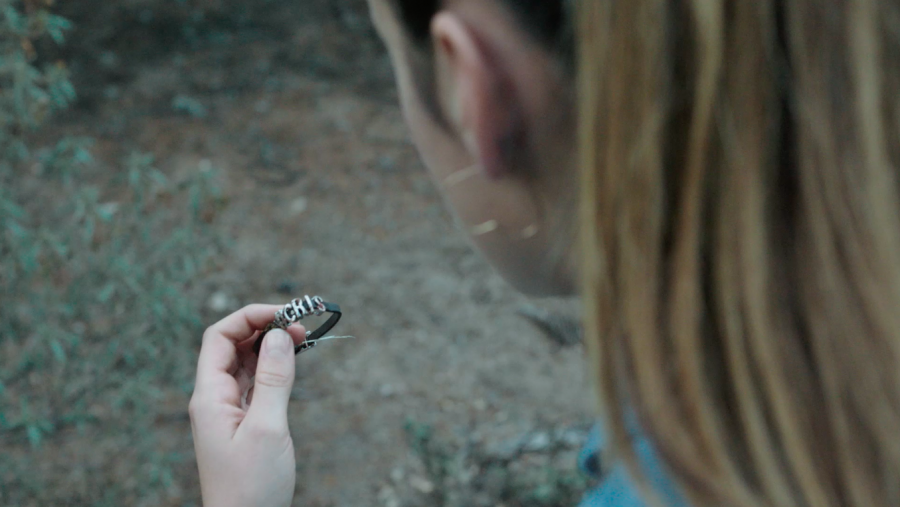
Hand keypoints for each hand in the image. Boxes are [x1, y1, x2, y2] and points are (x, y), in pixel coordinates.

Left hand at [189, 305, 306, 506]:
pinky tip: (292, 364)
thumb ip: (273, 379)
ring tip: (302, 339)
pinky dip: (273, 368)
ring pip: (245, 364)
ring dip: (270, 346)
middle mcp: (214, 399)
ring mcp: (228, 412)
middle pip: (232, 346)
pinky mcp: (243, 424)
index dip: (249, 318)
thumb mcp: (267, 428)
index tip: (285, 315)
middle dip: (264, 328)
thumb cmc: (251, 487)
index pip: (220, 338)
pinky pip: (255, 383)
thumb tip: (280, 335)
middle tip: (301, 325)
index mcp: (209, 397)